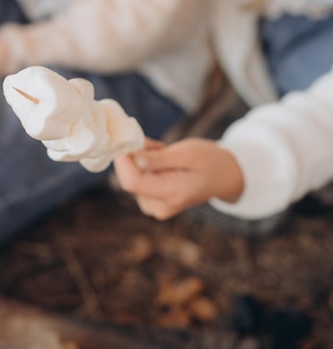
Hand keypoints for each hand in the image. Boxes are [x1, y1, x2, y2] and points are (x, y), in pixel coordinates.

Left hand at [114, 138, 243, 219]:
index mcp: (172, 194)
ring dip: (142, 160)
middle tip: (156, 144)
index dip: (123, 161)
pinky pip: (139, 181)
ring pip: (133, 178)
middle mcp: (160, 206)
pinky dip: (146, 167)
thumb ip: (159, 159)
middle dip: (136, 157)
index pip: (132, 182)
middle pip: (130, 179)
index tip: (127, 141)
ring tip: (166, 153)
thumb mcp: (187, 153)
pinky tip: (163, 162)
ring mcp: (156, 207)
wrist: (225, 177)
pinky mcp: (153, 202)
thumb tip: (133, 159)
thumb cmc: (210, 161)